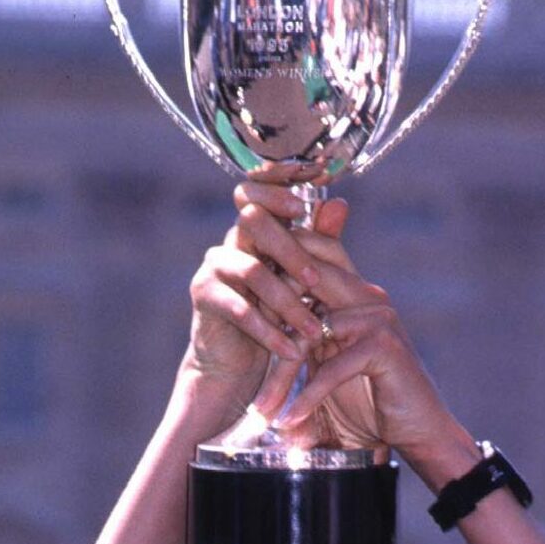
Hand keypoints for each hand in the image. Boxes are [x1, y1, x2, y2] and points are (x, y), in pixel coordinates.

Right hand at [176, 169, 329, 433]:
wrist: (238, 361)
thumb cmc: (276, 317)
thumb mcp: (302, 280)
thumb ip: (318, 242)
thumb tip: (341, 203)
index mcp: (257, 228)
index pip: (259, 189)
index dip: (277, 181)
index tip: (308, 192)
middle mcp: (233, 238)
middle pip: (255, 220)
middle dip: (290, 251)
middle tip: (316, 282)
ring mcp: (215, 264)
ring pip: (254, 271)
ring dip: (288, 304)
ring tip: (314, 331)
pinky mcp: (203, 294)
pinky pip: (240, 309)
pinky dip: (269, 332)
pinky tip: (291, 350)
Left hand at [230, 179, 473, 474]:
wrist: (417, 434)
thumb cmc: (369, 403)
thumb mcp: (326, 365)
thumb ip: (299, 339)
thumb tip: (256, 321)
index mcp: (354, 294)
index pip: (309, 253)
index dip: (272, 264)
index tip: (236, 292)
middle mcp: (367, 296)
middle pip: (303, 275)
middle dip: (265, 302)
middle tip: (234, 331)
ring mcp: (378, 318)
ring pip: (309, 331)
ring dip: (282, 377)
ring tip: (262, 409)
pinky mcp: (385, 347)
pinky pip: (331, 367)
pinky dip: (308, 398)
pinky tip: (290, 422)